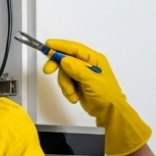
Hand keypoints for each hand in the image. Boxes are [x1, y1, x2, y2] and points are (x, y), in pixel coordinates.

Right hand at [42, 39, 151, 155]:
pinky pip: (65, 83)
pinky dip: (68, 91)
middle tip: (47, 70)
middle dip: (57, 66)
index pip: (74, 48)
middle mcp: (87, 64)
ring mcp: (81, 74)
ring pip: (64, 74)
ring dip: (66, 85)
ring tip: (73, 93)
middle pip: (66, 60)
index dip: (60, 45)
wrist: (108, 111)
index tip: (48, 44)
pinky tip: (76, 97)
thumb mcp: (92, 80)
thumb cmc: (105, 94)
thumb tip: (64, 60)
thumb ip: (77, 69)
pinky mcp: (77, 84)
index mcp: (94, 59)